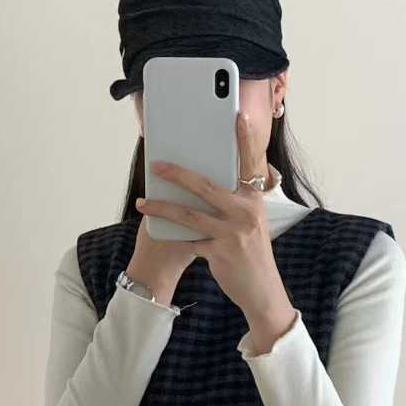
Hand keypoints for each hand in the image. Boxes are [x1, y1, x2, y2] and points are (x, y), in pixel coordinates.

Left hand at [134, 113, 297, 345]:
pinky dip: (171, 237)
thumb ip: (233, 201)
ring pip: (190, 215)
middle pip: (206, 186)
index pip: (250, 163)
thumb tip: (202, 183)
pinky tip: (154, 232)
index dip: (245, 139)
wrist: (262, 289)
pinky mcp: (220, 253)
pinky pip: (188, 241)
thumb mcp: (250, 221)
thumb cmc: (251, 251)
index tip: (238, 116)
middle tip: (156, 164)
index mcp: (254, 200)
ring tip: (142, 203)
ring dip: (162, 208)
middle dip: (177, 174)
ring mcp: (233, 233)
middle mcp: (246, 212)